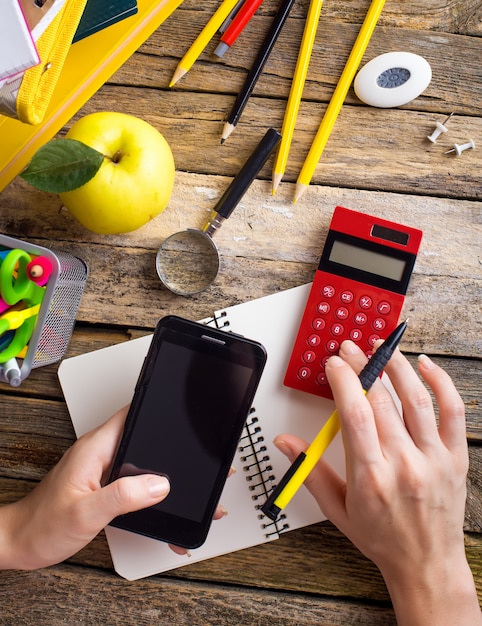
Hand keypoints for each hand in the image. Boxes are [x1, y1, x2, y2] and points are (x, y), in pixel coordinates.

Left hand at [0, 406, 226, 569]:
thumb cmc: (41, 526)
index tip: (181, 414)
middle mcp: (99, 453)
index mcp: (95, 448)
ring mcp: (100, 468)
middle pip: (141, 437)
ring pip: (139, 459)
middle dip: (169, 445)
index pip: (131, 414)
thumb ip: (123, 496)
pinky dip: (148, 487)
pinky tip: (159, 502)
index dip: (158, 411)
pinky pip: (131, 478)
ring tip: (183, 482)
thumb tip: (158, 484)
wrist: (19, 543)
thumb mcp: (85, 513)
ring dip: (160, 469)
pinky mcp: (101, 484)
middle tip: (192, 455)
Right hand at [274, 340, 480, 624]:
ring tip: (382, 349)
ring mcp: (432, 458)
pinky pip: (451, 411)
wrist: (426, 564)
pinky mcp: (454, 457)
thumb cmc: (383, 538)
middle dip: (361, 366)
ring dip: (396, 366)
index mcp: (371, 477)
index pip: (354, 414)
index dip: (343, 380)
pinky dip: (440, 383)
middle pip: (380, 400)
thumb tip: (286, 443)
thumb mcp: (337, 509)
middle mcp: (404, 464)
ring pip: (415, 398)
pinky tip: (425, 366)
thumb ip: (309, 470)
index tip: (334, 363)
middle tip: (351, 351)